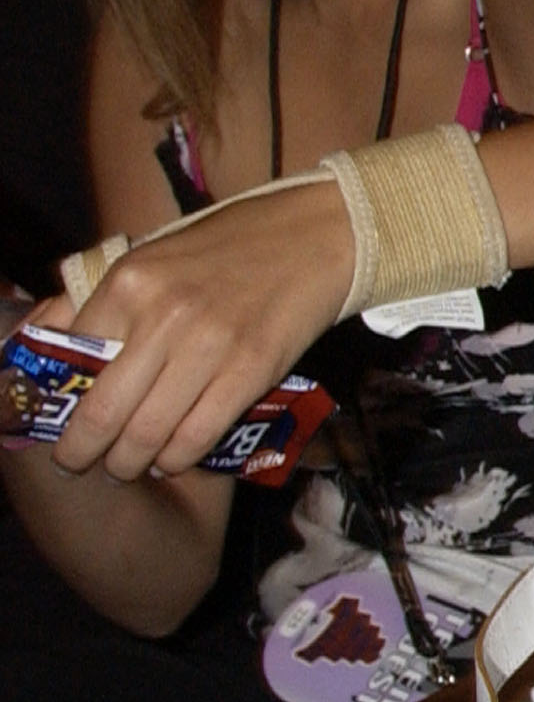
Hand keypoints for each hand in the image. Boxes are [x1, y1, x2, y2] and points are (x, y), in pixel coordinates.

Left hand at [49, 183, 352, 480]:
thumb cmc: (228, 247)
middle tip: (80, 462)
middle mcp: (162, 316)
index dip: (58, 400)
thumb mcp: (152, 257)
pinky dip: (177, 458)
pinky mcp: (252, 369)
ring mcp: (209, 345)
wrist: (316, 235)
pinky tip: (171, 459)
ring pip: (148, 432)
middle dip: (83, 450)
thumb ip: (102, 300)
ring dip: (130, 462)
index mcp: (128, 283)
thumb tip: (49, 342)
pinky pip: (199, 433)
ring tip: (128, 466)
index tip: (59, 420)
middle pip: (103, 411)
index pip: (70, 362)